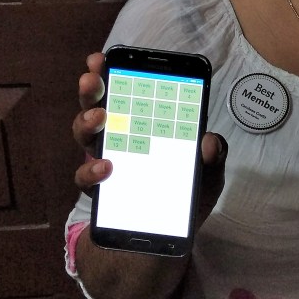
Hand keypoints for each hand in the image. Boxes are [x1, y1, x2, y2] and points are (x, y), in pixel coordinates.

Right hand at [72, 52, 227, 227]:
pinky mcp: (100, 192)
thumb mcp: (208, 176)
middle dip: (92, 89)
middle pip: (98, 107)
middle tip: (92, 79)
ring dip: (87, 123)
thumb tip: (209, 141)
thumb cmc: (186, 197)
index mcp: (144, 126)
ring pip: (86, 136)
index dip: (111, 73)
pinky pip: (86, 178)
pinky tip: (105, 167)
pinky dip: (92, 171)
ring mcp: (105, 163)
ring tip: (100, 118)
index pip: (126, 93)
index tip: (102, 58)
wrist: (166, 240)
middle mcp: (120, 139)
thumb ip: (213, 157)